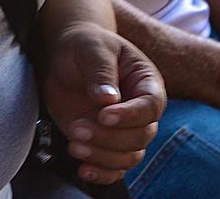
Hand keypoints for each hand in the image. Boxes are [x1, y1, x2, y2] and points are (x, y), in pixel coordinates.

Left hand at [42, 23, 165, 185]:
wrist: (68, 56)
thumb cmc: (86, 45)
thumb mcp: (92, 48)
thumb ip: (101, 71)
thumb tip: (108, 100)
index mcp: (147, 83)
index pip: (151, 107)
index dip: (130, 116)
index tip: (103, 115)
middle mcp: (141, 110)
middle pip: (141, 136)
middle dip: (109, 138)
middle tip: (77, 128)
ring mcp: (125, 129)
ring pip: (129, 157)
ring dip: (102, 157)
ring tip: (73, 144)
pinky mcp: (107, 144)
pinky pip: (115, 169)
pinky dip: (101, 174)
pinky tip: (83, 169)